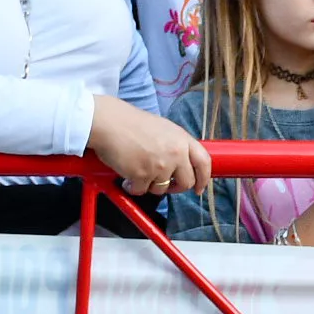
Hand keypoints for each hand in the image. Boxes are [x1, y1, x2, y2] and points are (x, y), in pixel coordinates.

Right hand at [89, 98, 213, 197]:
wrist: (109, 122)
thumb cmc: (131, 124)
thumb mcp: (164, 129)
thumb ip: (176, 145)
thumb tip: (182, 163)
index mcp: (182, 139)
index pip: (204, 162)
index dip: (204, 178)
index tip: (199, 188)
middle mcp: (175, 153)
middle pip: (186, 182)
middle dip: (175, 188)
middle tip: (164, 185)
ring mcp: (160, 165)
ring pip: (162, 189)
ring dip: (150, 185)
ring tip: (138, 171)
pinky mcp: (142, 175)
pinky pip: (141, 191)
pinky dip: (133, 187)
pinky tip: (127, 177)